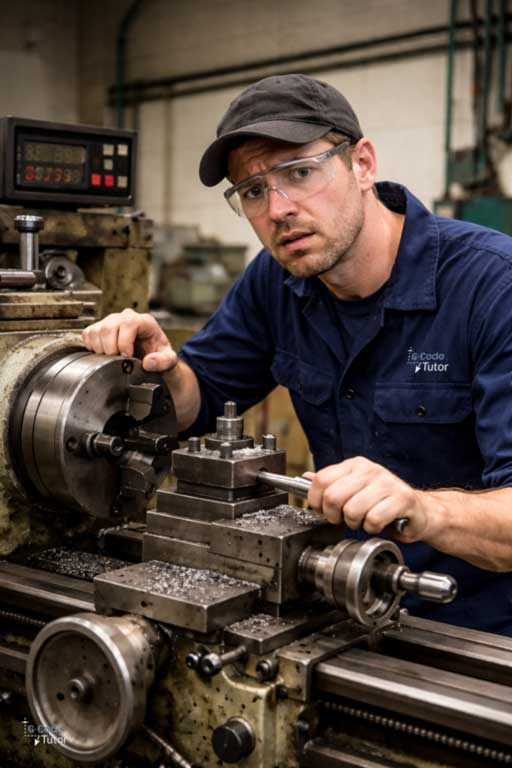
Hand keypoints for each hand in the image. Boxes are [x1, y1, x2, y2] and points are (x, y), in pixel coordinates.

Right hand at [82, 309, 177, 372]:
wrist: (150, 355)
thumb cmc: (158, 354)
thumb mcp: (169, 360)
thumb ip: (164, 362)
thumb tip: (148, 362)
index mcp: (144, 321)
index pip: (128, 324)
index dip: (124, 342)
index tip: (127, 356)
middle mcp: (126, 317)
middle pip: (108, 327)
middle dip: (111, 349)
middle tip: (118, 360)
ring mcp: (111, 320)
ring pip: (96, 331)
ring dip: (101, 349)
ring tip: (112, 358)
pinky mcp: (100, 327)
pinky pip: (88, 334)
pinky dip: (92, 347)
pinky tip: (104, 353)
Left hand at [305, 456, 428, 539]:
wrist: (418, 511)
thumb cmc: (382, 503)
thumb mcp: (353, 489)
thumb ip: (331, 484)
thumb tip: (305, 478)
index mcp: (355, 465)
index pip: (321, 480)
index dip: (317, 501)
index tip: (324, 511)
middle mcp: (370, 470)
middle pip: (333, 497)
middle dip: (335, 516)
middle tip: (345, 519)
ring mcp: (387, 482)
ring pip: (352, 511)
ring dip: (356, 524)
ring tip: (365, 520)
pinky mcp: (402, 498)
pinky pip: (373, 519)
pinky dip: (373, 528)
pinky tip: (378, 523)